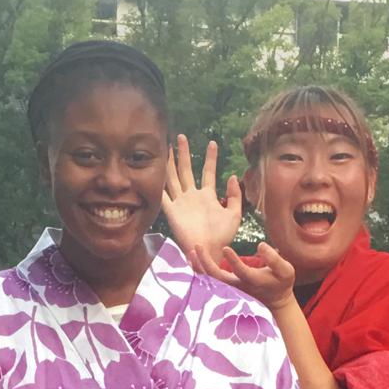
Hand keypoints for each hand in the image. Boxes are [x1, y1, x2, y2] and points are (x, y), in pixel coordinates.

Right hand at [161, 134, 243, 254]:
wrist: (209, 252)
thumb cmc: (223, 236)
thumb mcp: (234, 214)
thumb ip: (234, 195)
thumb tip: (232, 176)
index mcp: (208, 196)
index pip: (208, 172)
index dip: (211, 157)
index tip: (212, 142)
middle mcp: (192, 197)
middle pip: (186, 170)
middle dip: (184, 153)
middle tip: (181, 137)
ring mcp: (181, 203)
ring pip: (173, 178)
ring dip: (170, 162)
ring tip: (167, 146)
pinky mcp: (171, 212)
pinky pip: (163, 196)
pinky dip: (158, 184)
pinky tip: (154, 171)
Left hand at [186, 240, 296, 309]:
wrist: (275, 300)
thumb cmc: (281, 282)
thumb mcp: (286, 270)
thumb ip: (275, 258)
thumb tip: (261, 245)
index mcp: (254, 281)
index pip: (242, 272)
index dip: (233, 261)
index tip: (225, 248)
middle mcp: (238, 286)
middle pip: (218, 278)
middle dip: (206, 263)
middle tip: (198, 246)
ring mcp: (230, 288)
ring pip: (210, 280)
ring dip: (199, 267)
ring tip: (191, 251)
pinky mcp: (226, 287)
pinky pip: (209, 279)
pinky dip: (200, 270)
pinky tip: (192, 259)